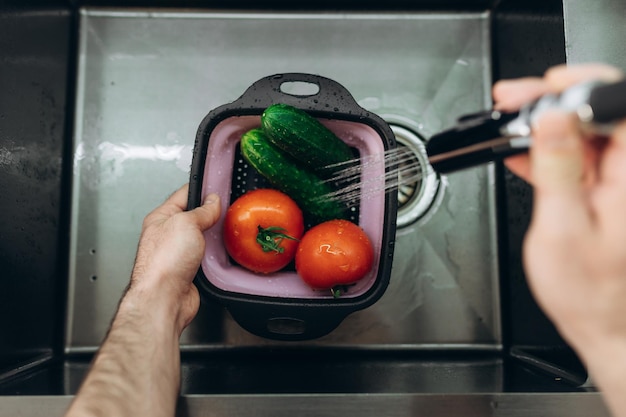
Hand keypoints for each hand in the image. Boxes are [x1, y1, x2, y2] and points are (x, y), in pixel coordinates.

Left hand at [128, 183, 220, 333]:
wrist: (164, 298)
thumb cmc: (163, 263)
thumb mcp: (187, 223)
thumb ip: (202, 211)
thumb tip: (212, 201)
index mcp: (161, 218)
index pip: (183, 195)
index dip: (201, 190)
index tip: (216, 188)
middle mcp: (167, 235)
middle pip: (194, 217)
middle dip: (210, 216)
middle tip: (223, 212)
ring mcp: (178, 253)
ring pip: (202, 238)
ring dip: (213, 238)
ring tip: (222, 234)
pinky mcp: (188, 270)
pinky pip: (206, 257)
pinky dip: (214, 256)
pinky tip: (219, 254)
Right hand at [493, 63, 625, 416]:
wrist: (603, 324)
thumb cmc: (591, 292)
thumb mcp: (563, 227)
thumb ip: (558, 167)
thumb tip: (552, 119)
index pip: (616, 107)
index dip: (580, 87)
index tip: (543, 87)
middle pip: (595, 115)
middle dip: (552, 102)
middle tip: (513, 101)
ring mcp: (616, 181)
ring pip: (581, 134)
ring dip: (543, 125)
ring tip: (507, 123)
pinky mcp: (601, 191)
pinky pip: (574, 158)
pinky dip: (546, 151)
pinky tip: (520, 150)